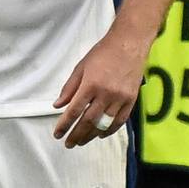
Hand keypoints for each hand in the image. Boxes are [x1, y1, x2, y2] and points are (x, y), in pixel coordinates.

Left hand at [51, 30, 147, 147]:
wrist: (129, 44)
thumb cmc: (103, 53)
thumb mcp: (81, 67)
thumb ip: (69, 88)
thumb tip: (58, 105)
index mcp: (91, 84)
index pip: (74, 110)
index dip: (64, 124)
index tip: (57, 134)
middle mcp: (106, 94)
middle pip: (88, 120)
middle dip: (76, 134)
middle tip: (68, 143)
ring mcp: (120, 98)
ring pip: (104, 123)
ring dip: (91, 135)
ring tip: (81, 141)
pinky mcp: (131, 100)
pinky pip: (120, 121)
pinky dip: (110, 130)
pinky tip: (100, 134)